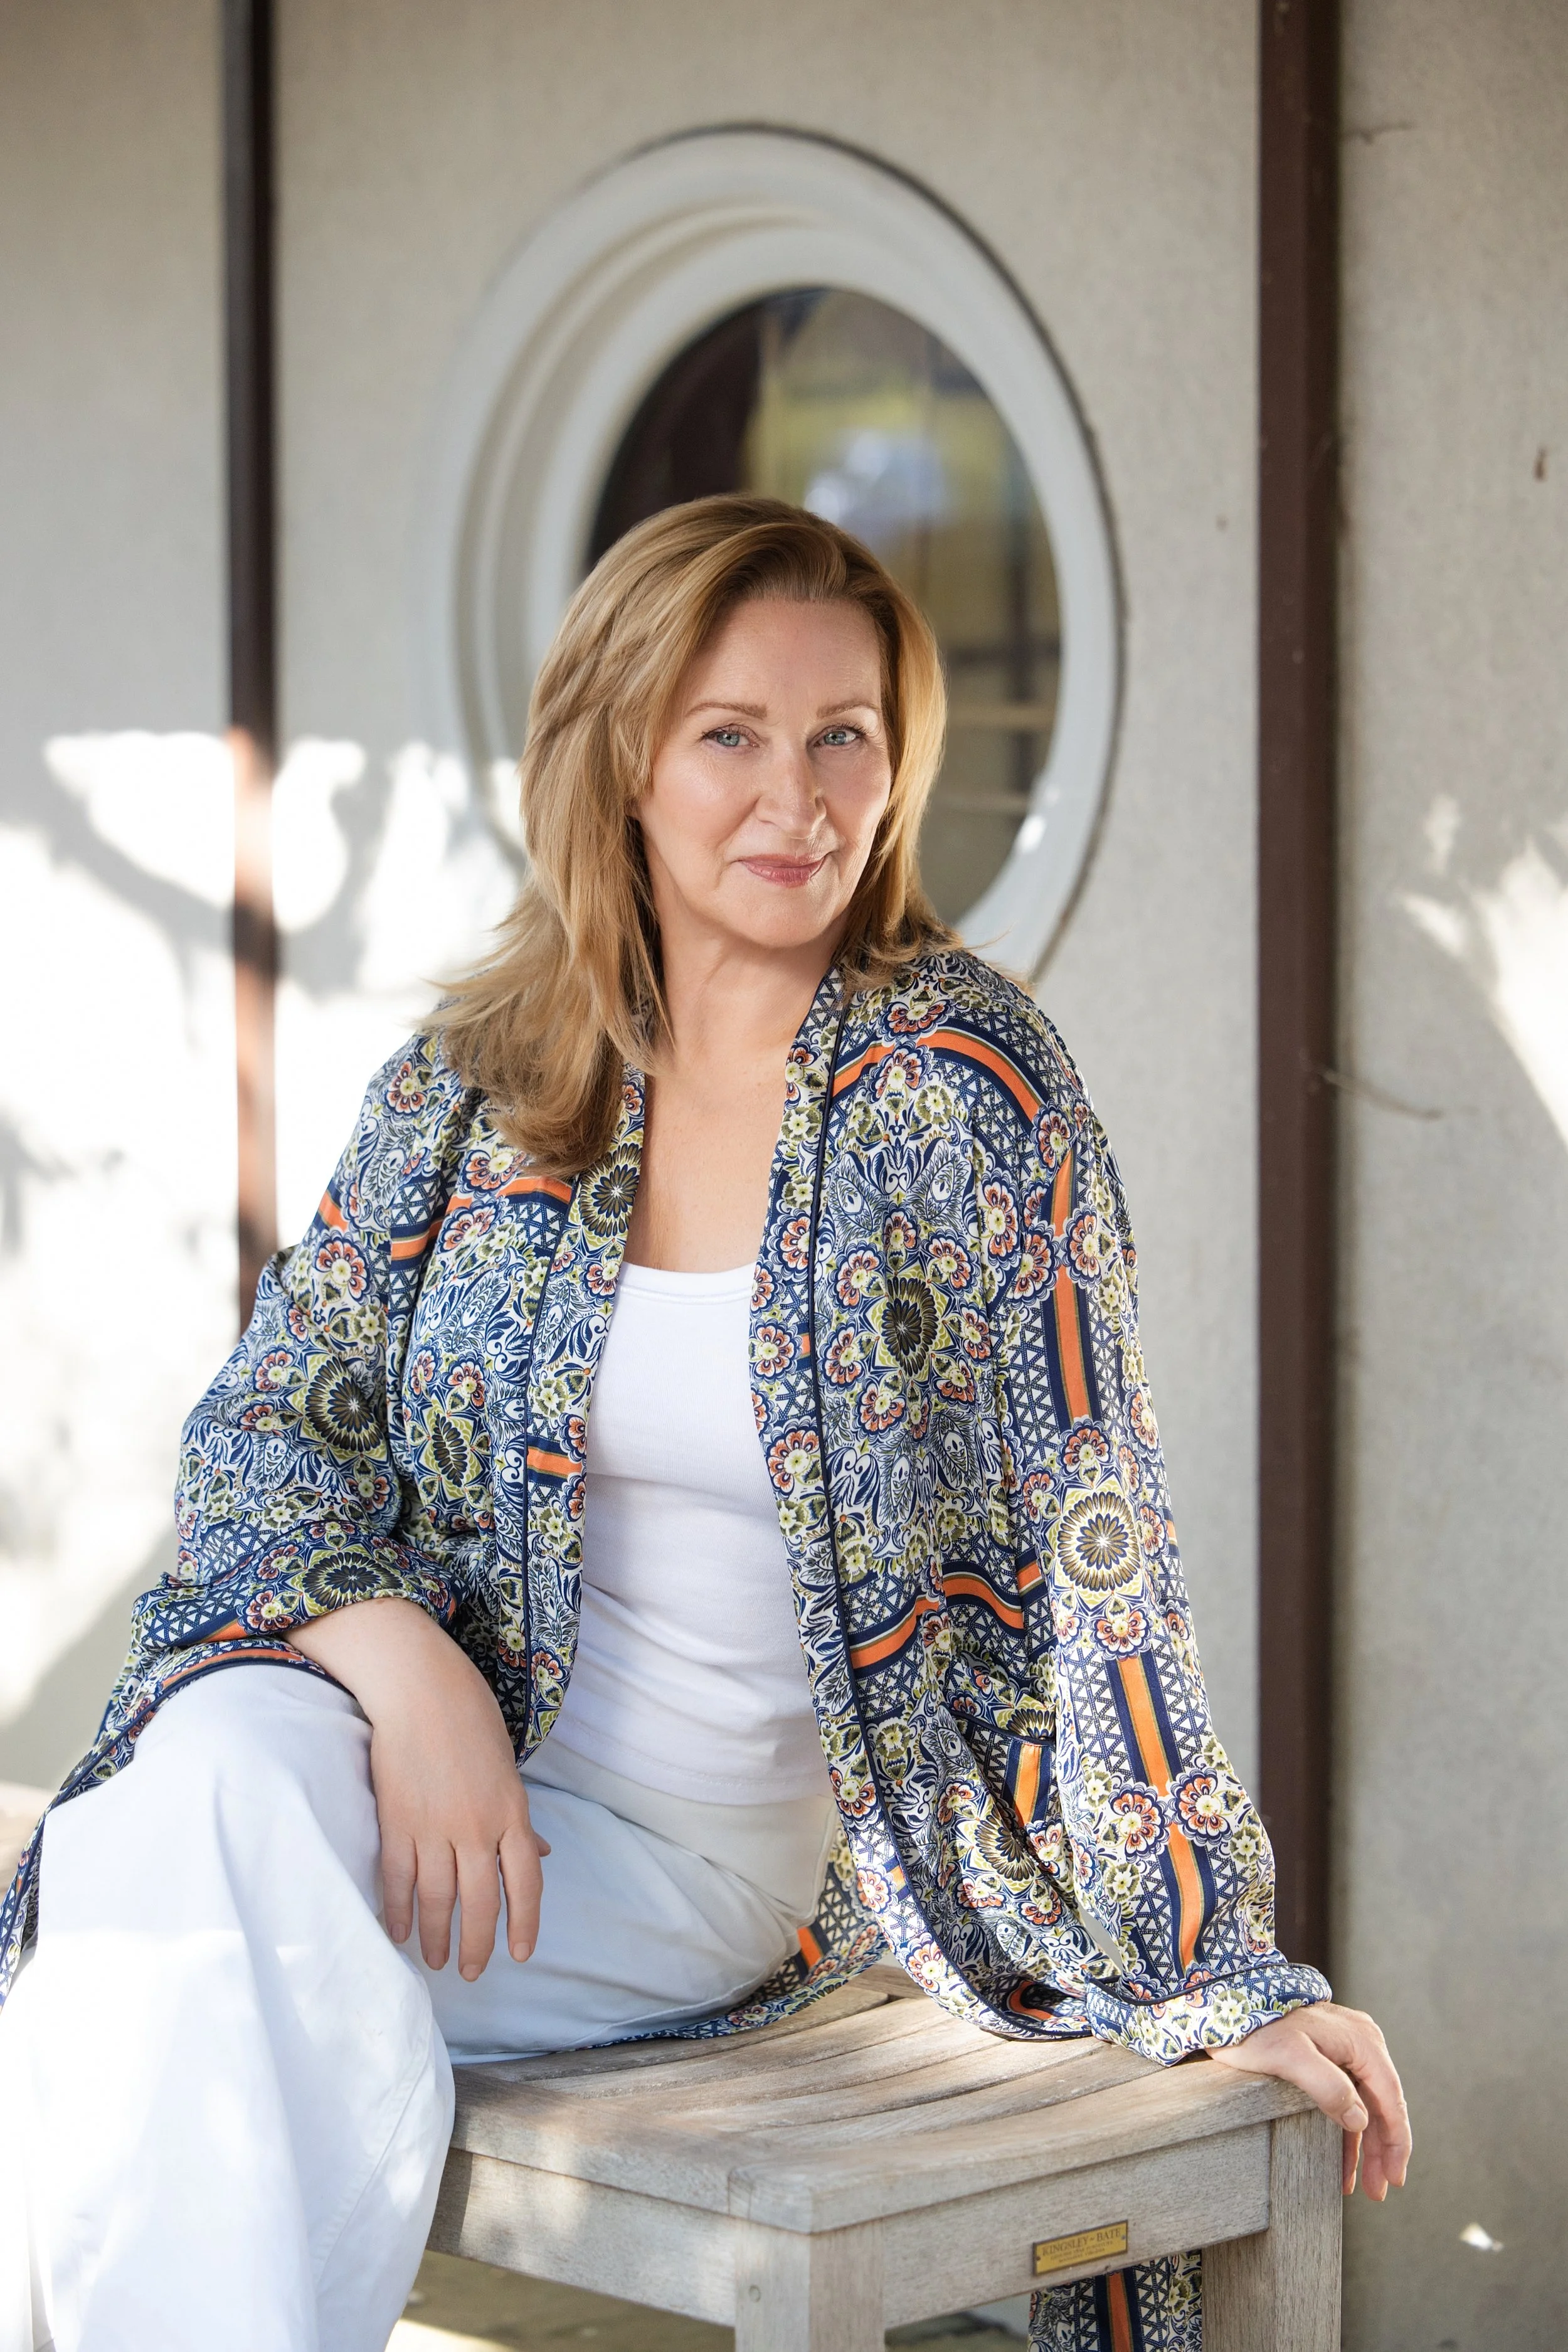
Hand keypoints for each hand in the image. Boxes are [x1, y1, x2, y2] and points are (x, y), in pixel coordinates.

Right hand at [288, 1598, 548, 1978]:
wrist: (420, 1688)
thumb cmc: (469, 1719)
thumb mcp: (507, 1768)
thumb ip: (521, 1820)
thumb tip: (542, 1855)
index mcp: (512, 1811)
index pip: (525, 1882)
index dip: (524, 1923)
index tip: (520, 1954)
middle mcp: (476, 1827)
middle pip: (480, 1901)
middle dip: (477, 1943)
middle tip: (471, 1972)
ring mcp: (434, 1827)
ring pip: (437, 1898)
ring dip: (435, 1936)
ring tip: (435, 1961)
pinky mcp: (396, 1821)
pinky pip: (397, 1878)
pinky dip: (397, 1911)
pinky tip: (397, 1933)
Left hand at [1209, 2001, 1410, 2198]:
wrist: (1226, 2001)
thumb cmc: (1256, 2027)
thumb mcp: (1290, 2056)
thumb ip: (1328, 2086)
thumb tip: (1360, 2121)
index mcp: (1361, 2042)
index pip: (1390, 2099)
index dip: (1396, 2142)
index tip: (1395, 2178)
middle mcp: (1360, 2043)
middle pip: (1380, 2106)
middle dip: (1381, 2151)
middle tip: (1378, 2191)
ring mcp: (1343, 2050)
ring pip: (1363, 2106)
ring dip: (1364, 2146)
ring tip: (1363, 2185)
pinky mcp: (1326, 2057)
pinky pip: (1345, 2099)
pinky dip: (1345, 2131)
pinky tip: (1342, 2161)